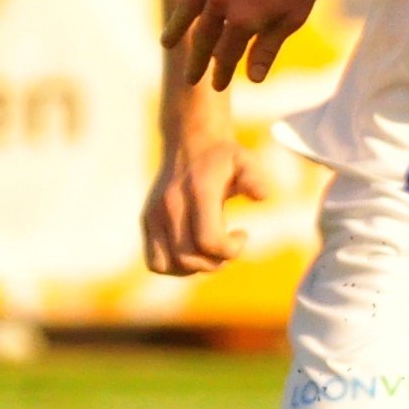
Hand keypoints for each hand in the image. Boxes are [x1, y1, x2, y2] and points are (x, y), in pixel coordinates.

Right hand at [140, 83, 264, 274]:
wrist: (191, 141)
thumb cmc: (225, 158)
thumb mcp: (246, 161)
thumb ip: (255, 178)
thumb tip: (261, 196)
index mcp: (197, 192)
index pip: (208, 241)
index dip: (231, 250)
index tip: (242, 234)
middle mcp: (170, 204)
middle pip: (190, 258)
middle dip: (216, 261)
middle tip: (229, 244)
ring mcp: (154, 214)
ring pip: (170, 265)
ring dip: (196, 267)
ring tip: (211, 250)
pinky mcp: (147, 221)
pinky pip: (156, 262)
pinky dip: (176, 267)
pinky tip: (194, 252)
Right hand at [164, 0, 325, 87]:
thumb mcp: (292, 18)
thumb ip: (268, 48)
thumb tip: (252, 79)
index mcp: (242, 20)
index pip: (225, 55)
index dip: (221, 73)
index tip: (217, 86)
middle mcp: (220, 0)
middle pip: (204, 36)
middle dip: (196, 60)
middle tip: (189, 78)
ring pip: (188, 5)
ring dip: (177, 26)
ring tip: (166, 43)